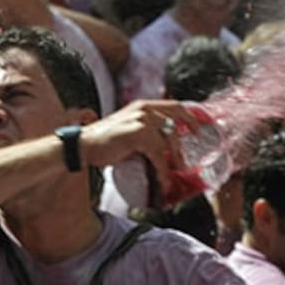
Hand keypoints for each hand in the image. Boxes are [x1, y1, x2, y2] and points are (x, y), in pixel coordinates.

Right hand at [78, 100, 203, 194]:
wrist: (84, 146)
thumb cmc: (104, 142)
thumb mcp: (128, 129)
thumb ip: (144, 130)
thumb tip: (165, 146)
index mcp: (143, 106)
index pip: (175, 104)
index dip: (191, 114)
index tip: (201, 125)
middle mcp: (144, 109)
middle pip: (178, 116)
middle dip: (190, 131)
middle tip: (193, 147)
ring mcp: (141, 120)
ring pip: (170, 138)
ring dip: (176, 157)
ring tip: (176, 172)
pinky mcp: (138, 134)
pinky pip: (158, 154)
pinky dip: (163, 170)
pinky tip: (163, 180)